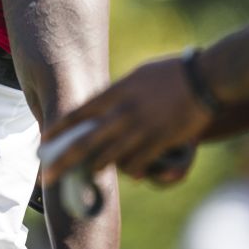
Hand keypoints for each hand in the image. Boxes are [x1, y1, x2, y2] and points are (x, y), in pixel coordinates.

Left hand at [40, 55, 212, 183]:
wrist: (205, 78)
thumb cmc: (171, 72)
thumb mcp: (137, 76)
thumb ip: (118, 93)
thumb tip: (102, 105)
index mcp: (116, 93)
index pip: (78, 114)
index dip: (58, 130)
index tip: (43, 142)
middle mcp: (123, 113)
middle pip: (84, 142)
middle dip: (62, 162)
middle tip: (46, 176)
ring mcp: (141, 130)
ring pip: (108, 158)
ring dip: (95, 168)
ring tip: (86, 174)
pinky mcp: (160, 142)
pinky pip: (137, 164)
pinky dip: (130, 170)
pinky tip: (128, 171)